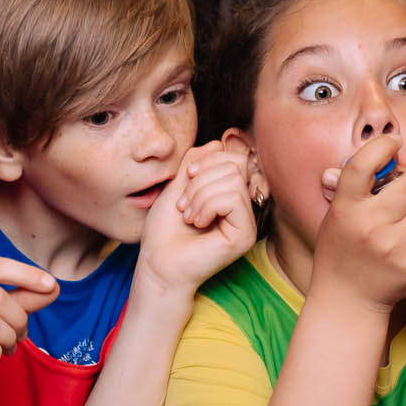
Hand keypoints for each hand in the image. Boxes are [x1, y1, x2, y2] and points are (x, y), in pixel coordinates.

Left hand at [138, 142, 257, 296]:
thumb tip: (219, 143)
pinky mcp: (245, 234)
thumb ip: (198, 161)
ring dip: (200, 195)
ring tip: (188, 216)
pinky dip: (207, 206)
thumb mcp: (178, 183)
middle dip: (201, 179)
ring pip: (233, 180)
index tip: (185, 176)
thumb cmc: (164, 230)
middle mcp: (243, 207)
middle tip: (184, 204)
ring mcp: (247, 222)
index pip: (232, 156)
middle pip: (235, 164)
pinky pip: (233, 199)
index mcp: (229, 193)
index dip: (207, 159)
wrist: (157, 263)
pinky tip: (197, 223)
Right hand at [311, 134, 405, 311]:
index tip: (394, 141)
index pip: (362, 164)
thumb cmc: (340, 253)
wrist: (347, 300)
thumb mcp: (335, 218)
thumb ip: (350, 188)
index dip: (382, 146)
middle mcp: (370, 226)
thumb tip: (369, 154)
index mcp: (346, 210)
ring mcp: (395, 246)